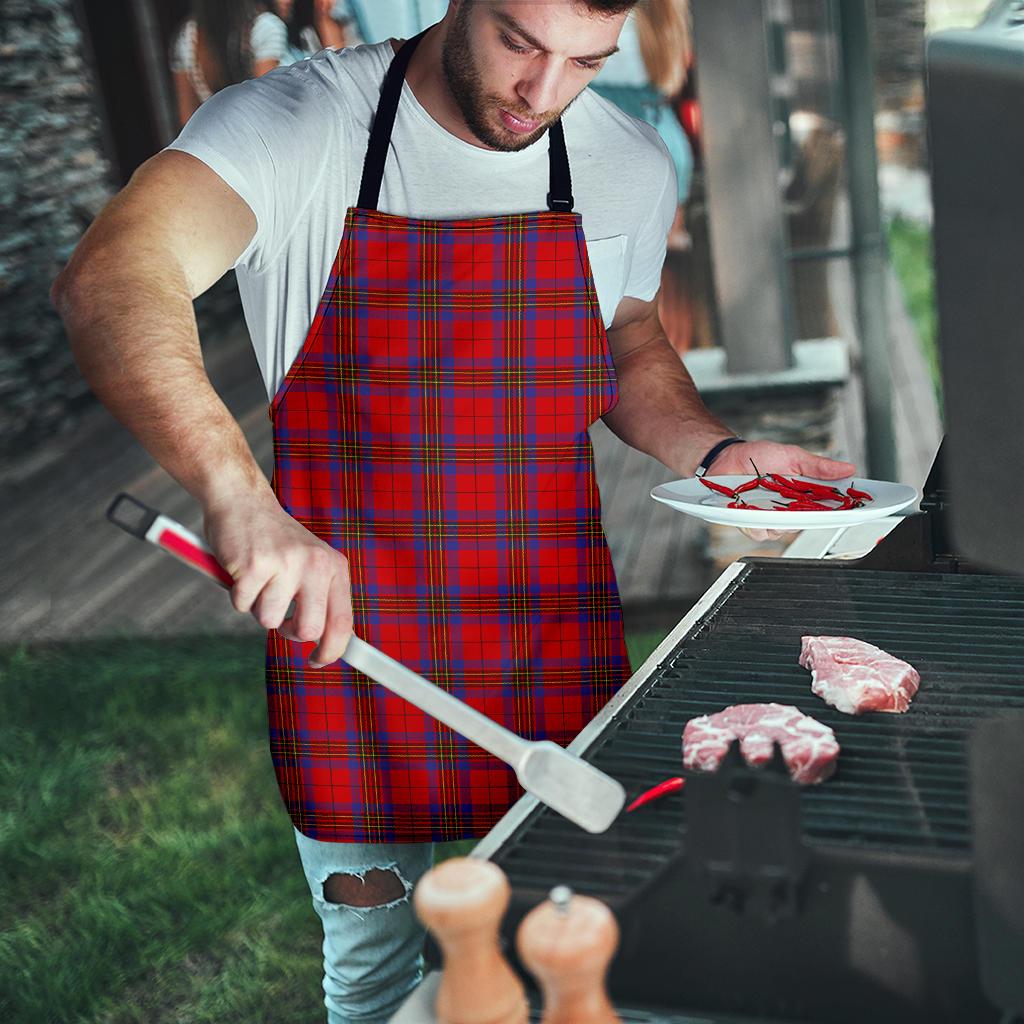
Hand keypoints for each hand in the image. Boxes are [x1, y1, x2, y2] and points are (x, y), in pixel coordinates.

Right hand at [203, 491, 352, 667]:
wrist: (242, 501)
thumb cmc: (275, 541)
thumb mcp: (310, 563)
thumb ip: (320, 598)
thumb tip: (327, 644)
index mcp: (333, 566)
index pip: (343, 622)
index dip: (332, 650)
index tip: (317, 661)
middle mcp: (315, 564)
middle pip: (309, 630)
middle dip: (289, 632)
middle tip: (280, 616)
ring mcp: (285, 564)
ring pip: (269, 621)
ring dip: (258, 607)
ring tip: (259, 579)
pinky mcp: (254, 566)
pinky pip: (242, 605)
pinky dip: (237, 594)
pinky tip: (242, 569)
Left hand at [708, 440, 856, 542]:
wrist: (727, 457)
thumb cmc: (759, 457)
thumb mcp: (793, 456)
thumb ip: (818, 467)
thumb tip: (848, 468)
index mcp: (804, 495)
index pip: (829, 508)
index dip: (844, 511)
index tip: (858, 509)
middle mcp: (789, 510)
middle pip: (809, 523)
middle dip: (810, 515)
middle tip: (804, 502)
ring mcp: (770, 518)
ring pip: (784, 531)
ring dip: (780, 517)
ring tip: (771, 499)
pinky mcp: (751, 523)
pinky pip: (760, 532)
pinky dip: (758, 521)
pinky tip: (752, 508)